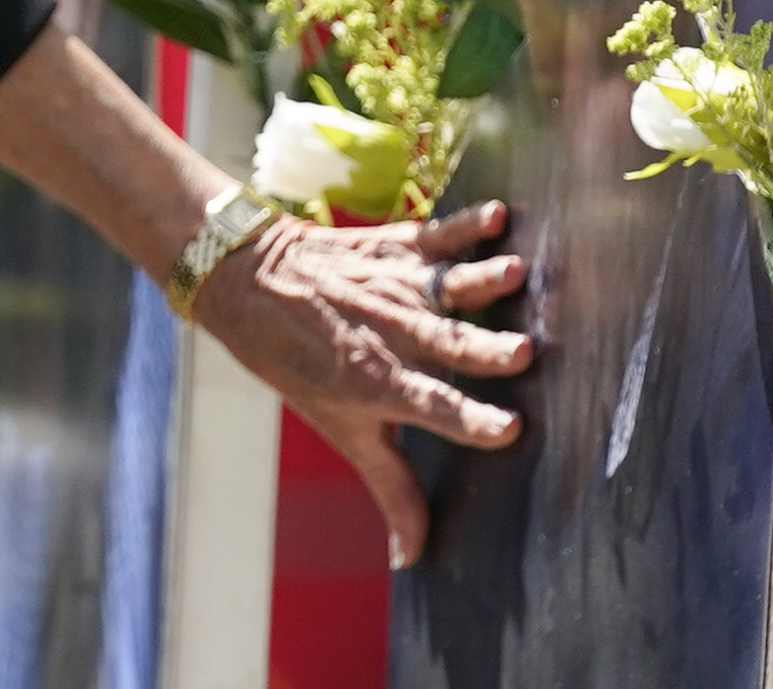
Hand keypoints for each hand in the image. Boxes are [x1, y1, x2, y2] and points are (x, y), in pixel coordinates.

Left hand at [190, 197, 530, 566]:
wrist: (247, 282)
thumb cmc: (297, 362)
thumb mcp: (340, 429)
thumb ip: (389, 488)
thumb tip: (412, 557)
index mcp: (381, 384)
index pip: (435, 409)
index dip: (472, 420)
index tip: (511, 428)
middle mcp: (394, 334)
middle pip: (450, 345)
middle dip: (487, 349)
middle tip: (525, 351)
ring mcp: (395, 286)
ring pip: (449, 286)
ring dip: (484, 280)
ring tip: (517, 274)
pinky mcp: (394, 246)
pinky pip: (438, 234)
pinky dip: (467, 224)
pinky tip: (499, 215)